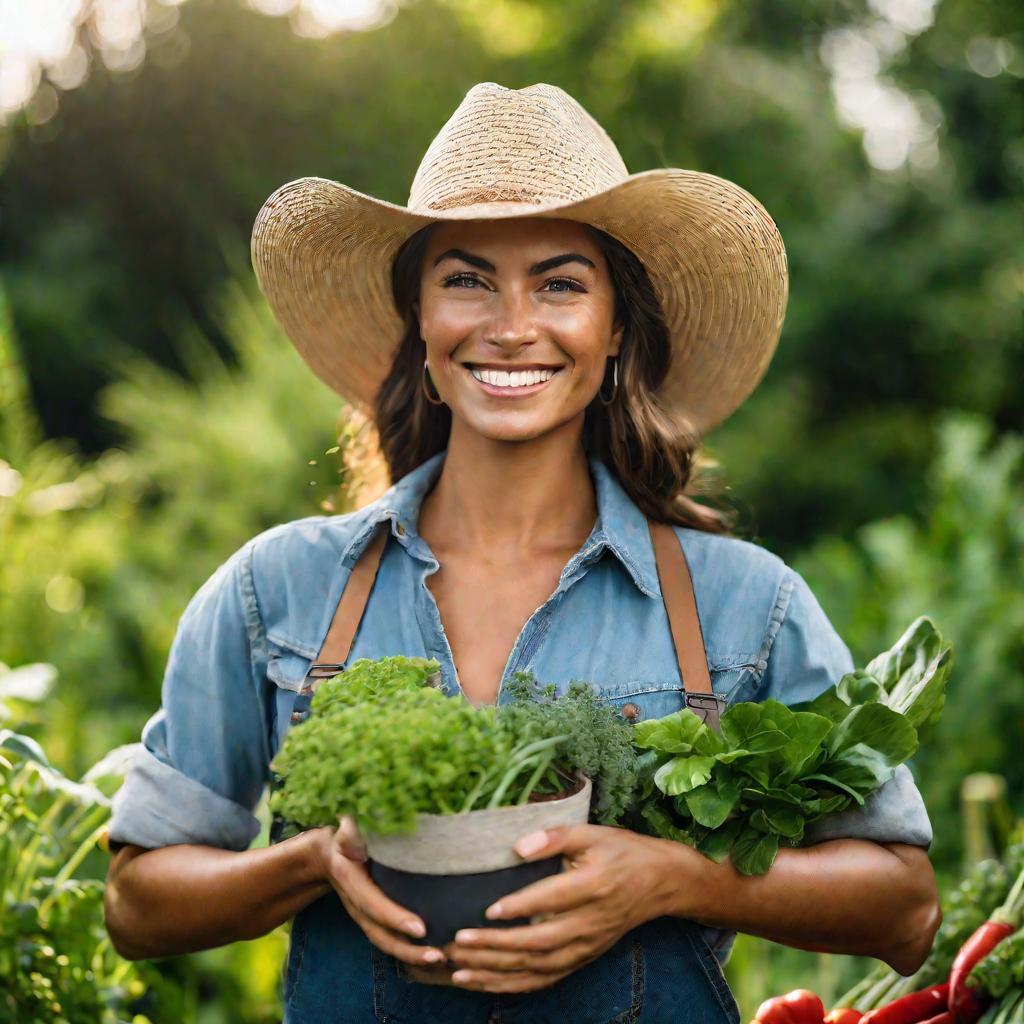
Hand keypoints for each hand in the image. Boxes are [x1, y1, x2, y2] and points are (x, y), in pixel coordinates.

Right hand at [312, 816, 447, 968]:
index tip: (421, 928)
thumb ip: (353, 826)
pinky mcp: (373, 920)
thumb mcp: (347, 826)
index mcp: (351, 880)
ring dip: (412, 956)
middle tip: (438, 956)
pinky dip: (410, 953)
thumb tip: (358, 823)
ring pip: (386, 943)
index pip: (374, 905)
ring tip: (441, 960)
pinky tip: (434, 956)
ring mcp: (363, 916)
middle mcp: (356, 904)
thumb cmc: (344, 833)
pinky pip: (390, 941)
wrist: (327, 854)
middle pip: (381, 935)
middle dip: (408, 950)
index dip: (396, 918)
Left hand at [443, 824, 680, 992]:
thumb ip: (555, 837)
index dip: (521, 907)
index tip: (489, 910)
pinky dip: (514, 985)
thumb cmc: (622, 851)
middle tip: (459, 943)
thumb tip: (518, 846)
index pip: (552, 900)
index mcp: (594, 886)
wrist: (661, 882)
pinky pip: (547, 978)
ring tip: (460, 968)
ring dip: (498, 971)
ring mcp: (587, 945)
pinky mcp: (584, 958)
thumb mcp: (593, 833)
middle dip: (496, 947)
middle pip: (540, 942)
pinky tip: (486, 983)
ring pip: (539, 967)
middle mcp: (590, 922)